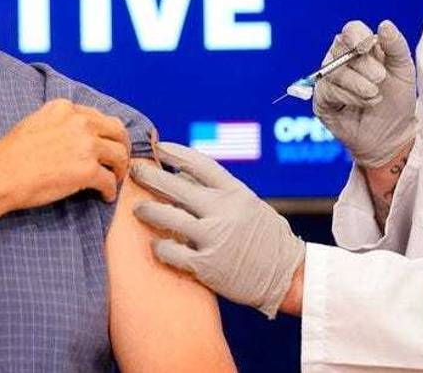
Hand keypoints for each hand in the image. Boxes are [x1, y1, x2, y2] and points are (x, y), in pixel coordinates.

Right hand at [0, 99, 129, 209]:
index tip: (107, 145)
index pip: (100, 117)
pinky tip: (104, 196)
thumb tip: (76, 133)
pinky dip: (110, 190)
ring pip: (120, 155)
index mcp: (67, 109)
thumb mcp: (36, 122)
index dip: (107, 134)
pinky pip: (110, 180)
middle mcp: (80, 122)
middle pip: (118, 132)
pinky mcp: (88, 170)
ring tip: (114, 180)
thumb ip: (60, 122)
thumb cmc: (12, 154)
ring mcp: (86, 145)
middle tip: (118, 163)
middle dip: (122, 148)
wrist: (1, 174)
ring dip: (120, 170)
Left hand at [130, 143, 304, 318]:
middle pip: (175, 186)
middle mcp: (223, 211)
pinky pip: (170, 251)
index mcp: (236, 192)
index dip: (176, 153)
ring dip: (147, 211)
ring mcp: (213, 237)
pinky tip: (156, 246)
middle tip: (134, 171)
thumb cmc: (267, 239)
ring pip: (167, 217)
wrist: (288, 276)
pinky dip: (159, 247)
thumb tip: (184, 174)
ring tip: (138, 210)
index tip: (159, 147)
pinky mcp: (205, 265)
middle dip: (149, 176)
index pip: (199, 163)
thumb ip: (220, 190)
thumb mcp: (250, 204)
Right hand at [313, 20, 417, 167]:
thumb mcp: (404, 70)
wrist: (392, 133)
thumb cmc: (397, 99)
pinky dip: (349, 98)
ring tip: (375, 95)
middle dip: (363, 65)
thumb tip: (384, 24)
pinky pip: (328, 91)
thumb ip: (396, 46)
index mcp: (361, 47)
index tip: (367, 46)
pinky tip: (364, 104)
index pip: (351, 30)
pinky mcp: (321, 99)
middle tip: (381, 78)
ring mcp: (328, 79)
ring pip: (334, 71)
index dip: (356, 36)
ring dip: (359, 85)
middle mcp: (340, 59)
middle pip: (340, 48)